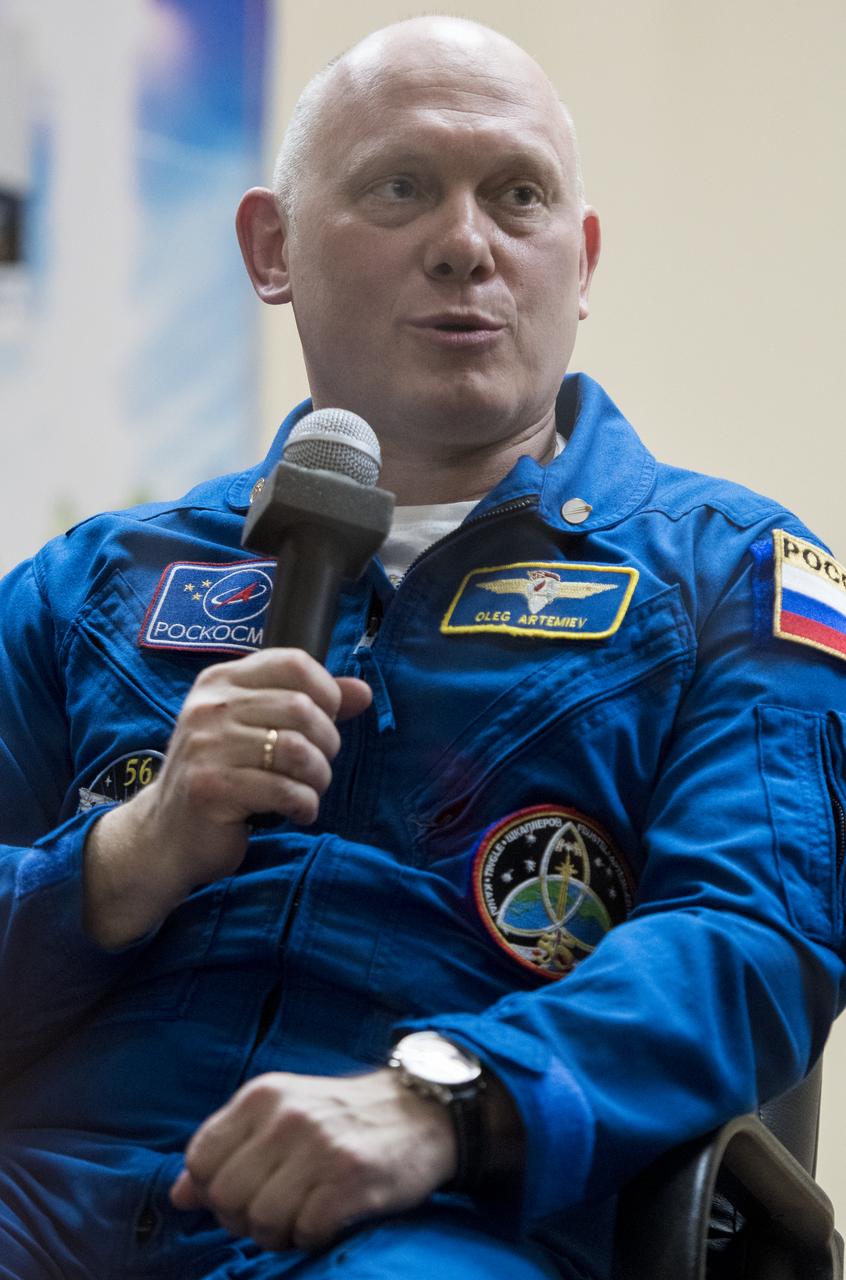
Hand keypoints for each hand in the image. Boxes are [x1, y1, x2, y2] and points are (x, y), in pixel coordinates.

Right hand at [84, 649, 370, 946]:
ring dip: (318, 777)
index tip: (327, 721)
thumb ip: (307, 704)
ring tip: (309, 790)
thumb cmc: (221, 777)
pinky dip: (304, 805)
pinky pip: (283, 790)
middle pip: (301, 707)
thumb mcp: (255, 730)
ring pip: (297, 750)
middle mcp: (210, 707)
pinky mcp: (211, 788)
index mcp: (220, 681)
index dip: (327, 692)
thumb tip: (362, 692)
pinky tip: (298, 812)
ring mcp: (206, 747)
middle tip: (317, 767)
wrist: (165, 836)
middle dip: (327, 743)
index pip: (293, 663)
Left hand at [169, 1069, 456, 1252]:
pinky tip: (329, 1216)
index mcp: (263, 1096)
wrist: (422, 1111)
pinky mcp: (351, 1178)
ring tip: (303, 1213)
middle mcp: (287, 1117)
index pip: (200, 1160)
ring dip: (279, 1232)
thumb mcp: (281, 1115)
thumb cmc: (343, 1118)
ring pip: (261, 1220)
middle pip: (226, 1196)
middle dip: (244, 1218)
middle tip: (276, 1210)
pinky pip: (305, 1231)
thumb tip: (178, 1196)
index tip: (243, 1192)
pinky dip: (312, 1235)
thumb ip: (228, 1148)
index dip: (212, 1190)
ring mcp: (320, 1146)